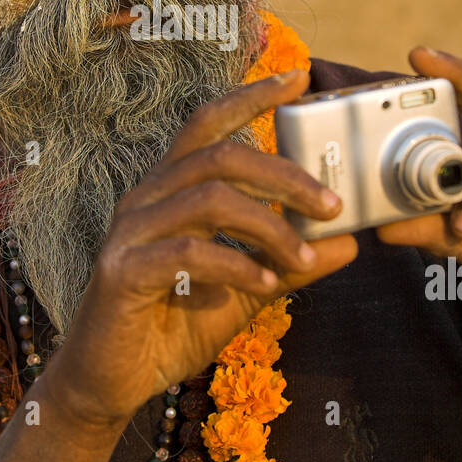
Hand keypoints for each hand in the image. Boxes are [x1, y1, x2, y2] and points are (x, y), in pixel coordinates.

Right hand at [44, 69, 357, 430]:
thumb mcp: (246, 290)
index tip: (300, 77)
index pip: (208, 124)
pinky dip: (236, 265)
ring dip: (269, 226)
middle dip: (284, 174)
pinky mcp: (122, 270)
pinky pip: (188, 251)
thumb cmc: (173, 327)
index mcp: (169, 189)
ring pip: (209, 198)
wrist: (111, 384)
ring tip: (303, 260)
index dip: (251, 96)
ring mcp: (129, 231)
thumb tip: (350, 242)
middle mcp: (146, 197)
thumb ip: (291, 264)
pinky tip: (264, 287)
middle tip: (331, 205)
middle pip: (220, 155)